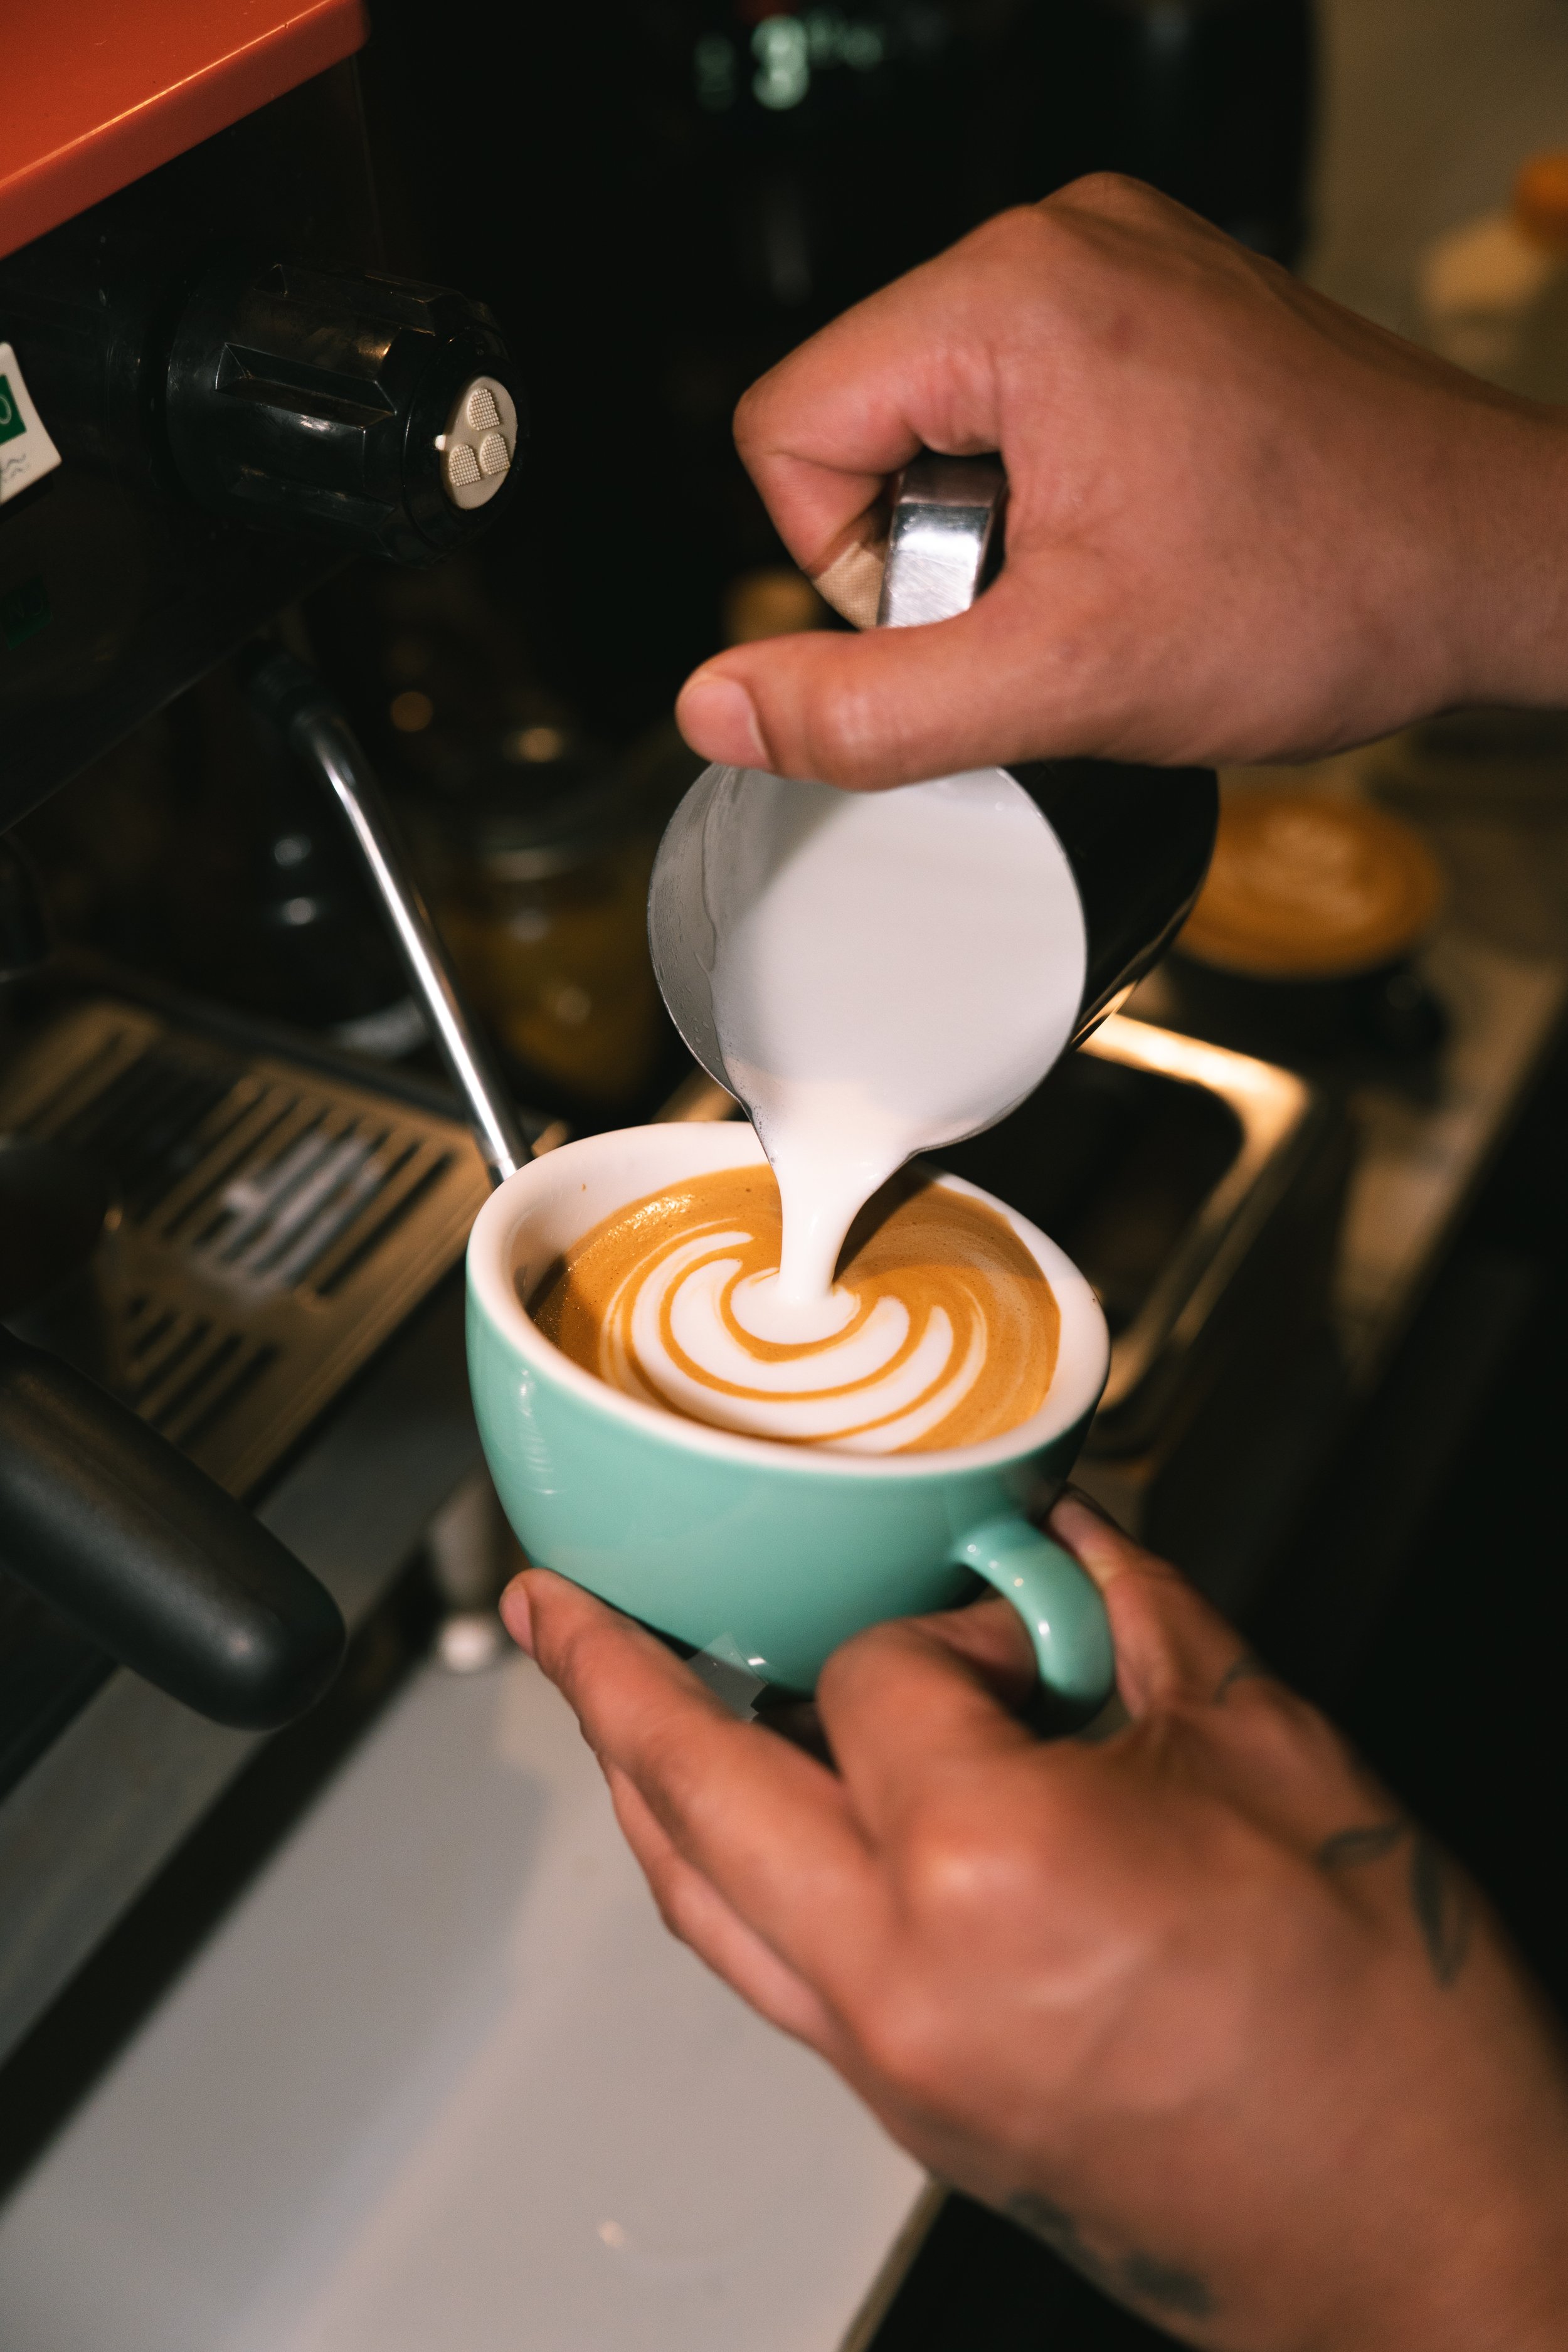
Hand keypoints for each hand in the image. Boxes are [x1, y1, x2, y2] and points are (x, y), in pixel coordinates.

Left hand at [504, 1497, 1567, 2350]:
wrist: (1427, 2239)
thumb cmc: (1384, 2034)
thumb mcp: (1274, 1757)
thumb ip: (1141, 1618)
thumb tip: (1065, 1541)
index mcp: (992, 1865)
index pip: (878, 1675)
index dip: (946, 1620)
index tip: (1014, 1616)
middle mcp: (904, 1971)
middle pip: (694, 1789)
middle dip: (609, 1677)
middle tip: (553, 1608)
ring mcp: (889, 2059)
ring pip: (699, 1899)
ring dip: (641, 1785)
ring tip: (604, 1704)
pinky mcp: (907, 2110)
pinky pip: (760, 1968)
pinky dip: (722, 1876)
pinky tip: (736, 1826)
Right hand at [675, 177, 1567, 788]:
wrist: (1495, 561)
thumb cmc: (1330, 586)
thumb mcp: (1066, 676)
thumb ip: (870, 708)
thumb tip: (721, 708)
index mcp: (1013, 296)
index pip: (785, 427)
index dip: (845, 562)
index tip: (967, 610)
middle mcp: (1059, 243)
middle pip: (862, 417)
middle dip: (932, 547)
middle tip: (1057, 597)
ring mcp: (1115, 261)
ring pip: (940, 419)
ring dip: (995, 527)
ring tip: (1108, 568)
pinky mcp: (1156, 302)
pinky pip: (1023, 402)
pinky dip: (1053, 492)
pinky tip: (1138, 534)